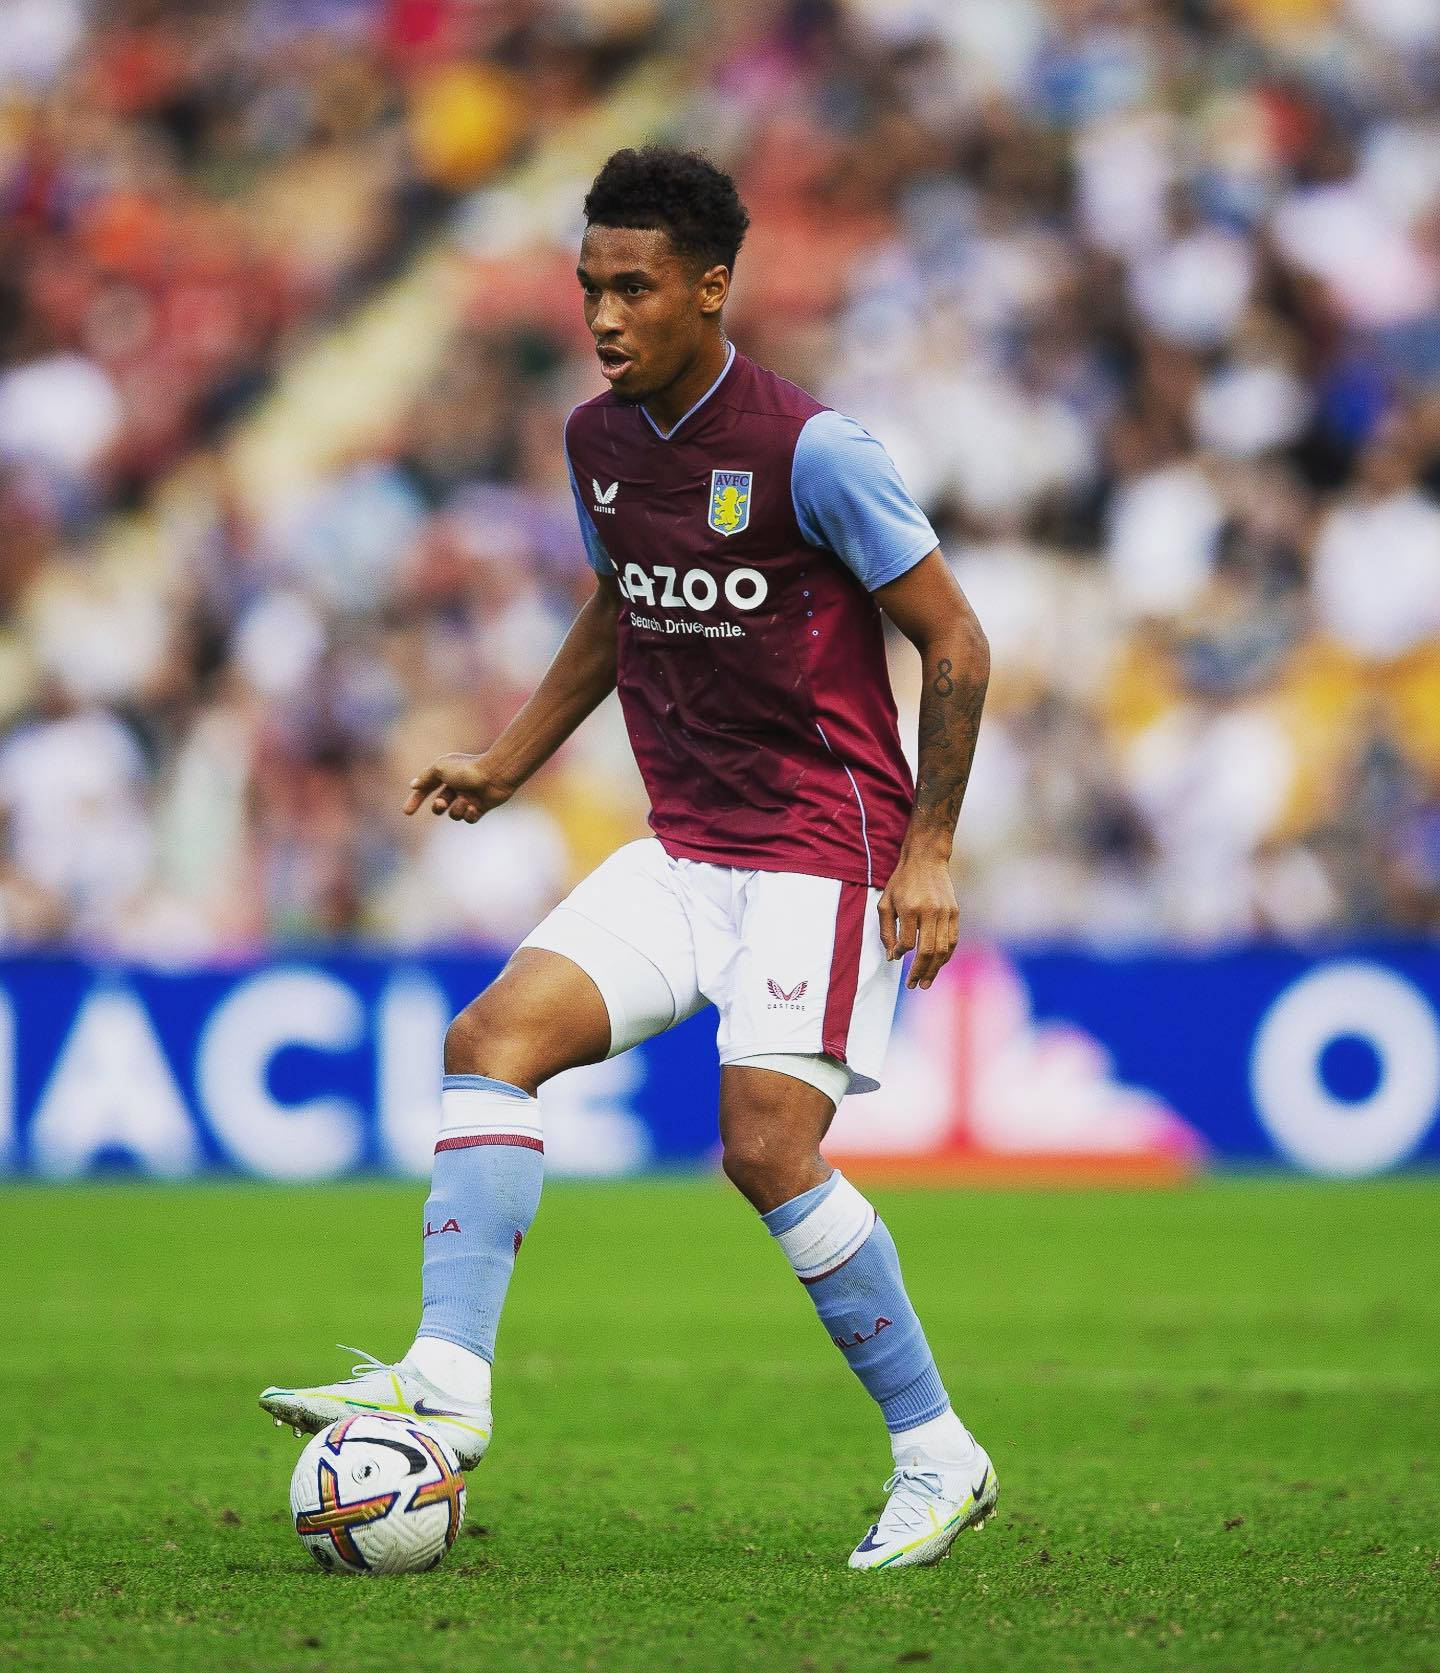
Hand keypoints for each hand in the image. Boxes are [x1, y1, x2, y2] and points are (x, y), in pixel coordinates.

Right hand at [402, 752, 516, 822]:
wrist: (495, 775)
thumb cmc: (467, 769)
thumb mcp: (440, 768)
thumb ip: (425, 777)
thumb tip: (413, 785)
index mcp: (446, 775)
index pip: (426, 788)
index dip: (416, 800)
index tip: (406, 813)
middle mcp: (457, 787)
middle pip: (439, 806)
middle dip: (438, 807)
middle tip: (442, 803)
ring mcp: (469, 798)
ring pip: (454, 814)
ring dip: (457, 809)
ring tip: (466, 801)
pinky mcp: (481, 808)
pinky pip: (468, 819)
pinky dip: (470, 814)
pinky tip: (475, 807)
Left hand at [877, 852, 958, 989]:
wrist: (926, 859)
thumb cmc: (901, 882)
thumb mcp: (886, 902)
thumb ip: (887, 931)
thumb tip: (893, 957)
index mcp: (910, 909)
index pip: (907, 942)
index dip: (901, 954)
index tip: (896, 956)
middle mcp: (930, 912)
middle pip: (928, 951)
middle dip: (919, 972)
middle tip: (913, 985)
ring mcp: (945, 913)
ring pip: (943, 950)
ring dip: (935, 970)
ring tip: (925, 982)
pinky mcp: (955, 912)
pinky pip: (952, 941)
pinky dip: (945, 956)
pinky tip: (938, 966)